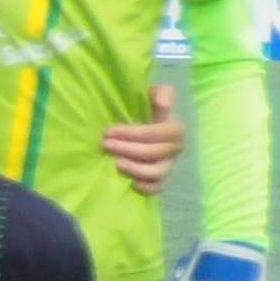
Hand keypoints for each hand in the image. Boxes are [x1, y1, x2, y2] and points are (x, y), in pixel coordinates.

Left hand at [103, 80, 185, 195]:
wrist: (138, 127)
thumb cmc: (142, 110)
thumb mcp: (150, 96)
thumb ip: (160, 93)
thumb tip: (163, 99)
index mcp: (173, 127)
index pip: (161, 132)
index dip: (136, 133)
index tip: (110, 131)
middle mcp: (174, 147)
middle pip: (157, 152)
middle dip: (129, 148)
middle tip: (105, 144)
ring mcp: (168, 164)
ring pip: (158, 171)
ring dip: (136, 169)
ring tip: (115, 163)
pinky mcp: (160, 178)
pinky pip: (158, 186)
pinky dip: (146, 186)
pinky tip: (130, 182)